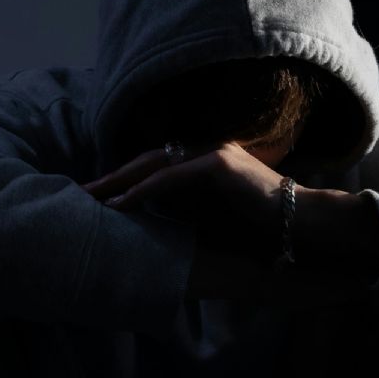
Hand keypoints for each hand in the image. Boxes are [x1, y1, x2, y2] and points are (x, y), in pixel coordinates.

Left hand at [81, 140, 288, 260]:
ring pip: (154, 164)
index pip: (152, 166)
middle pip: (146, 160)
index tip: (94, 196)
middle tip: (80, 193)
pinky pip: (172, 177)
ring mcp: (212, 153)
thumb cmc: (256, 227)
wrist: (298, 224)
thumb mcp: (208, 218)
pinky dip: (144, 190)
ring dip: (120, 182)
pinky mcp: (219, 165)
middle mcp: (204, 150)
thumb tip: (142, 219)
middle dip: (111, 178)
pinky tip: (123, 204)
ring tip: (92, 198)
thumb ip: (180, 211)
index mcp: (201, 161)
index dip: (121, 179)